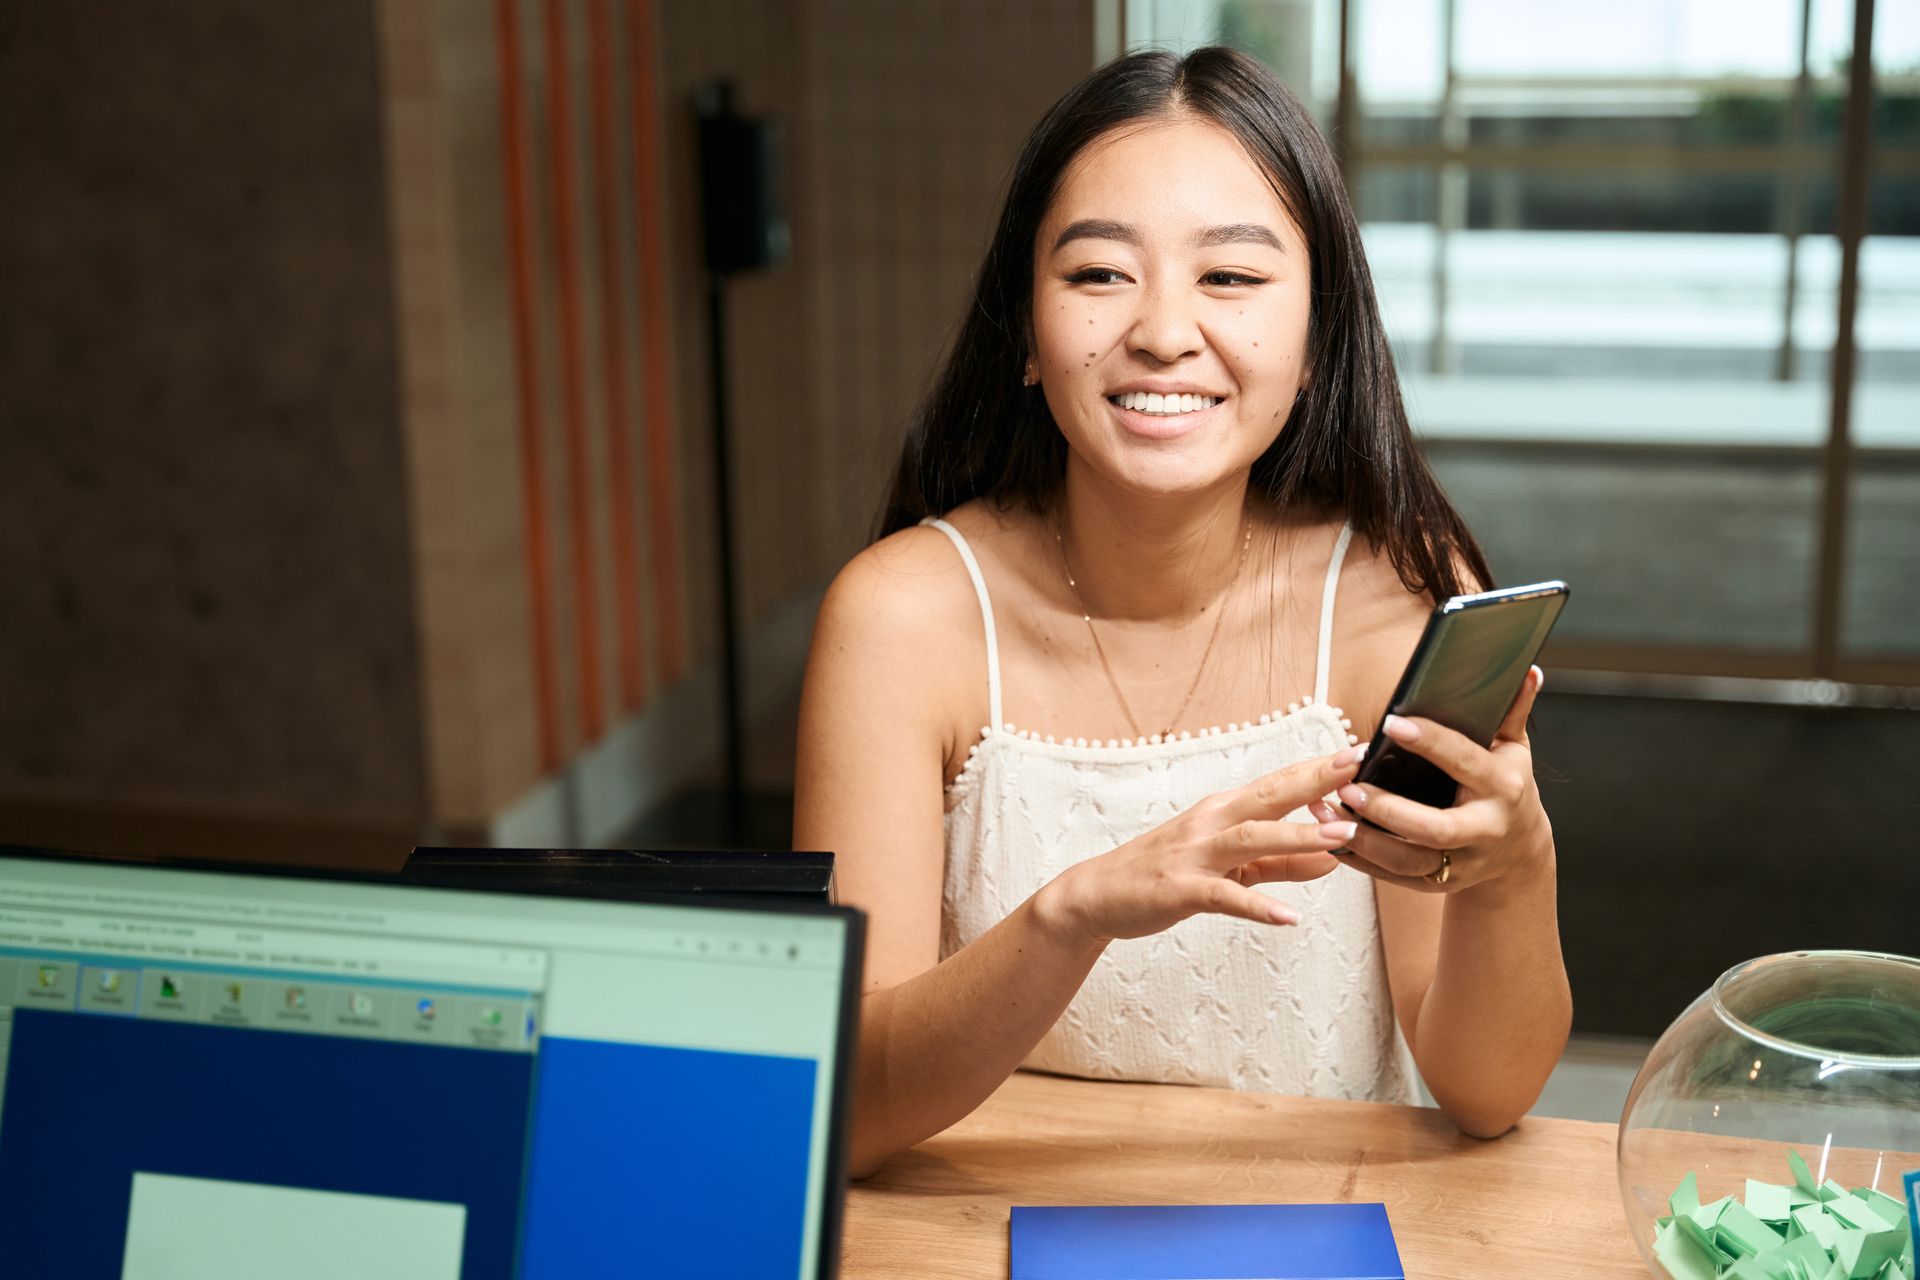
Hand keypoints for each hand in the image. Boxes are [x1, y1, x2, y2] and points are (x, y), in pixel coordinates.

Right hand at [1043, 747, 1365, 945]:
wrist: (1099, 894)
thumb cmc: (1164, 873)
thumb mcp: (1227, 865)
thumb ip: (1279, 862)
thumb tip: (1332, 856)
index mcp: (1223, 810)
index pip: (1278, 783)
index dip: (1317, 768)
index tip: (1358, 753)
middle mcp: (1210, 823)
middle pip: (1269, 797)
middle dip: (1315, 781)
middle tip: (1358, 769)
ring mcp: (1194, 855)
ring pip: (1251, 840)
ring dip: (1297, 837)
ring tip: (1341, 837)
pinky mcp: (1181, 890)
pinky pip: (1224, 897)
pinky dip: (1257, 906)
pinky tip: (1288, 917)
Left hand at [1311, 666, 1550, 895]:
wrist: (1520, 852)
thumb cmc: (1507, 787)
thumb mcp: (1514, 749)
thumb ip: (1512, 711)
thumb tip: (1526, 671)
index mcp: (1502, 787)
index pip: (1464, 761)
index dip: (1430, 742)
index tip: (1392, 724)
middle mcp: (1484, 829)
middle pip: (1434, 828)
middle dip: (1389, 810)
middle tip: (1348, 787)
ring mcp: (1462, 862)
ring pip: (1408, 860)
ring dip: (1363, 840)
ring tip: (1325, 813)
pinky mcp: (1439, 883)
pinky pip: (1393, 877)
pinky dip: (1360, 861)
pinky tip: (1330, 837)